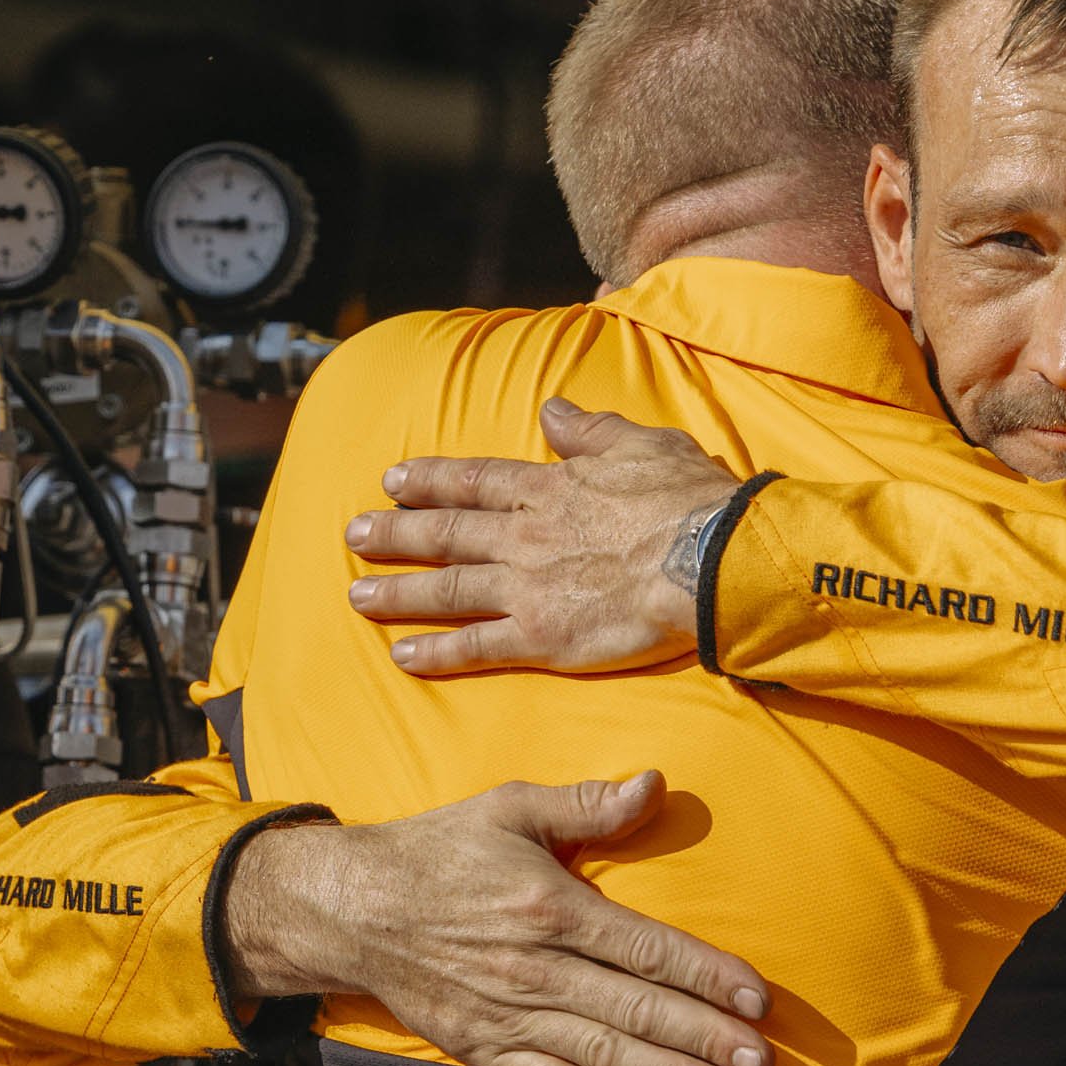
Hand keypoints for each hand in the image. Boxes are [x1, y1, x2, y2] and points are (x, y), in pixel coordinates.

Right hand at [222, 771, 772, 1065]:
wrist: (347, 907)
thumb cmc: (439, 849)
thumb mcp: (510, 806)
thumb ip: (587, 804)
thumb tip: (655, 782)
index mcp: (549, 906)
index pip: (646, 949)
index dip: (707, 976)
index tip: (758, 998)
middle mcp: (532, 966)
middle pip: (634, 1009)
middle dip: (703, 1037)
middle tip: (761, 1062)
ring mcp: (505, 1012)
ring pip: (600, 1051)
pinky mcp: (479, 1043)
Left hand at [343, 397, 741, 675]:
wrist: (710, 558)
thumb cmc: (689, 500)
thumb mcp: (642, 444)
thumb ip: (590, 431)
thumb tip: (553, 409)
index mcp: (550, 489)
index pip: (474, 481)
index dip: (429, 481)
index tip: (392, 481)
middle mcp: (526, 536)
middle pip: (446, 533)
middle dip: (395, 533)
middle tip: (354, 535)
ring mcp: (528, 587)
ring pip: (447, 588)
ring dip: (398, 592)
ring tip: (358, 595)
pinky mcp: (542, 636)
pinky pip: (477, 645)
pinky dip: (437, 652)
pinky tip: (403, 656)